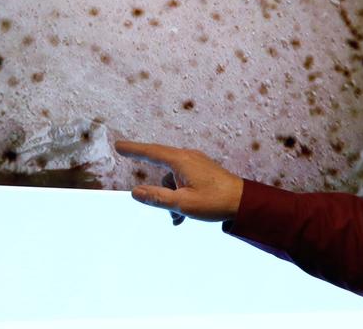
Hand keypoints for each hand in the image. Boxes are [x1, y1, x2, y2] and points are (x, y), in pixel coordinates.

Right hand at [114, 141, 244, 221]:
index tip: (119, 145)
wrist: (244, 202)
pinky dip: (178, 196)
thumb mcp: (182, 204)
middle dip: (154, 184)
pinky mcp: (202, 172)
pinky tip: (182, 216)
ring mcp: (196, 164)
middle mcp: (188, 158)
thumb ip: (157, 198)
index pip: (151, 152)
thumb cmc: (215, 202)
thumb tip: (135, 192)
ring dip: (169, 197)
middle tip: (144, 181)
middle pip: (161, 166)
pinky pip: (182, 182)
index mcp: (181, 161)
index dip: (134, 150)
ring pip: (172, 179)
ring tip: (177, 218)